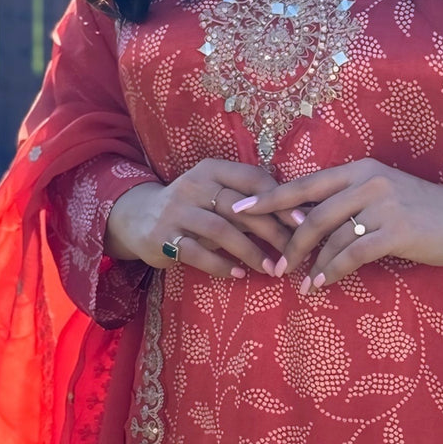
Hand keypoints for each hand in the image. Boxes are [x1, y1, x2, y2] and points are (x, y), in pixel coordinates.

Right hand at [105, 158, 295, 278]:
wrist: (139, 217)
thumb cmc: (193, 207)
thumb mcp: (217, 196)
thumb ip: (249, 204)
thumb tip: (297, 218)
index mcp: (212, 169)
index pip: (253, 178)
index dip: (280, 200)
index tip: (303, 222)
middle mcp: (193, 185)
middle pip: (240, 207)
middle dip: (271, 231)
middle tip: (292, 252)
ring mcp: (176, 211)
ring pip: (220, 230)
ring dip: (250, 251)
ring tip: (271, 269)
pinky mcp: (163, 236)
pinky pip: (196, 252)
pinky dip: (220, 265)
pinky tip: (238, 274)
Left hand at [232, 158, 442, 291]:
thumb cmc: (423, 210)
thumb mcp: (383, 195)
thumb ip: (349, 202)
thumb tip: (306, 223)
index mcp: (359, 168)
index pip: (304, 184)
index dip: (269, 198)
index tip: (238, 210)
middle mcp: (367, 180)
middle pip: (311, 213)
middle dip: (287, 242)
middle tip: (272, 266)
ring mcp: (383, 203)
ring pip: (330, 236)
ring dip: (311, 264)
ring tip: (299, 284)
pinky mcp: (397, 230)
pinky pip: (353, 253)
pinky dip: (334, 271)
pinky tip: (322, 285)